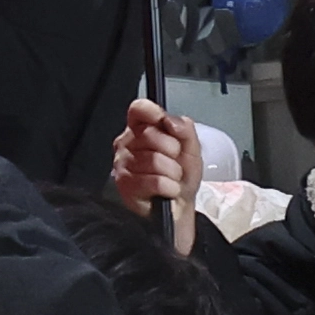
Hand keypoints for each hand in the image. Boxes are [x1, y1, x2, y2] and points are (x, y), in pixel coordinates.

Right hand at [110, 99, 201, 251]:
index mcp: (141, 128)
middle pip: (150, 134)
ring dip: (173, 173)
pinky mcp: (124, 185)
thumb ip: (185, 129)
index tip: (164, 122)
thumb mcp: (191, 149)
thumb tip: (170, 121)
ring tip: (171, 178)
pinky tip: (167, 190)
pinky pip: (154, 180)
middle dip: (172, 151)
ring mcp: (123, 164)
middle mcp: (127, 143)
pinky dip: (169, 187)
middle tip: (174, 162)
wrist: (179, 205)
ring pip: (154, 160)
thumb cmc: (181, 176)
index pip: (138, 109)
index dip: (152, 112)